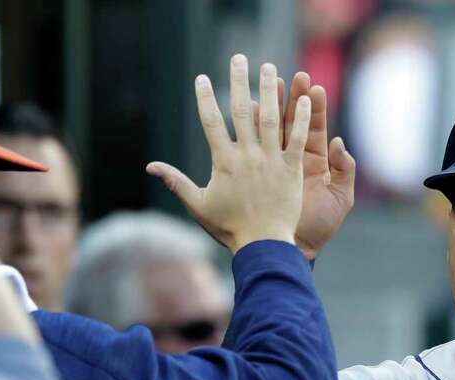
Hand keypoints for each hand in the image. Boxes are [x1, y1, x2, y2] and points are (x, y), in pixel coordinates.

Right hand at [147, 55, 308, 253]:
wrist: (262, 245)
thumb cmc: (229, 228)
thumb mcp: (198, 205)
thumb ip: (176, 182)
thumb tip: (149, 166)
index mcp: (223, 162)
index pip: (211, 122)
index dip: (204, 98)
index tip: (200, 78)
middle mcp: (247, 156)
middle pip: (242, 111)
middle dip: (239, 82)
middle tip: (238, 58)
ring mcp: (271, 162)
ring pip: (271, 119)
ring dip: (271, 91)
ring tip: (271, 67)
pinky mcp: (291, 170)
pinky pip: (297, 139)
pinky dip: (302, 119)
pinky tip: (304, 99)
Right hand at [278, 72, 355, 260]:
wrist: (293, 249)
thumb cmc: (317, 227)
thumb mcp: (341, 199)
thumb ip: (345, 170)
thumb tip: (340, 143)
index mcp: (311, 163)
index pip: (311, 128)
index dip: (313, 108)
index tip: (314, 87)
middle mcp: (294, 159)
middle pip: (293, 122)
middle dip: (293, 98)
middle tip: (295, 75)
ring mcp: (276, 164)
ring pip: (274, 129)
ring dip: (275, 104)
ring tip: (274, 80)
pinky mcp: (262, 173)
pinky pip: (260, 148)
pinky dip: (260, 129)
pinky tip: (257, 107)